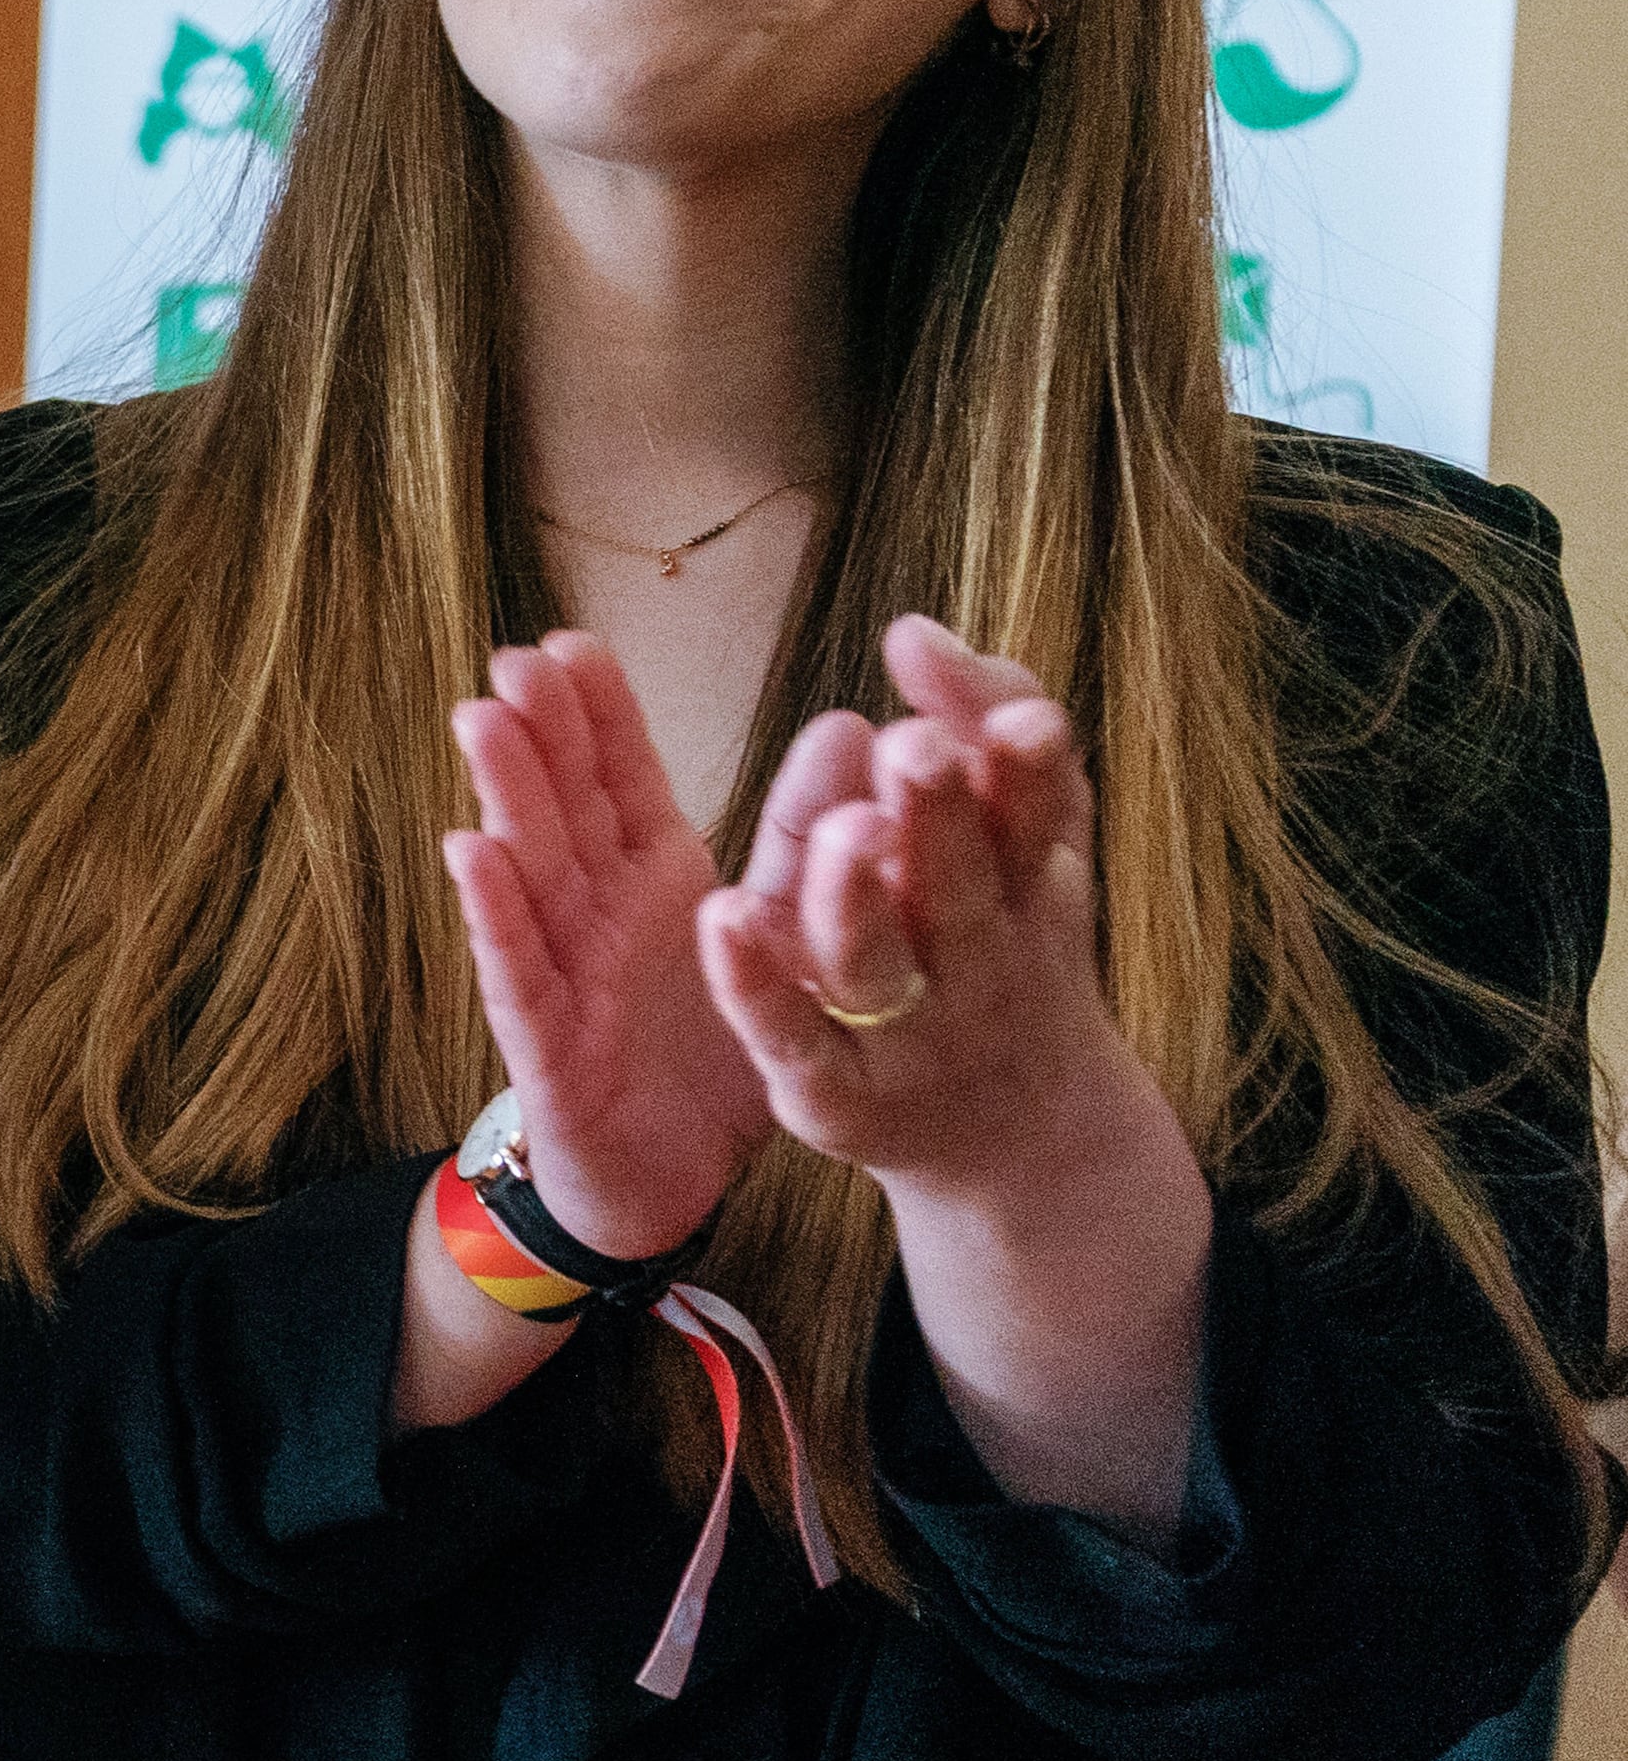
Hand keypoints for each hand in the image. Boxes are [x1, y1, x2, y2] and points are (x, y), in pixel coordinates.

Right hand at [443, 632, 768, 1260]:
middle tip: (519, 657)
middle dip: (539, 732)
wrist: (667, 1177)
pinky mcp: (544, 1038)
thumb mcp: (775, 936)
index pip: (621, 780)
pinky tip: (470, 850)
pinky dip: (493, 910)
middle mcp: (599, 910)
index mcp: (655, 878)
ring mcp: (564, 967)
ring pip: (529, 868)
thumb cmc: (708, 1050)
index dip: (598, 716)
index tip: (574, 643)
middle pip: (564, 807)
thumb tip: (854, 724)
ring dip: (503, 795)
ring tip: (483, 719)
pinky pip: (517, 967)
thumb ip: (806, 838)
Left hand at [696, 616, 1175, 1209]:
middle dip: (942, 818)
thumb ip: (976, 721)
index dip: (1030, 770)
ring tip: (842, 830)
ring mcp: (907, 1032)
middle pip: (961, 887)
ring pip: (876, 963)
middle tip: (918, 749)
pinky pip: (789, 1035)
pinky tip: (722, 918)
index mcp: (1027, 883)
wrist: (1015, 1130)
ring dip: (853, 898)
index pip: (1039, 816)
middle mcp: (978, 959)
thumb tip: (912, 630)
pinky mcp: (832, 1092)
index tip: (1022, 721)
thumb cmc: (999, 940)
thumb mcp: (1017, 835)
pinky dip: (758, 982)